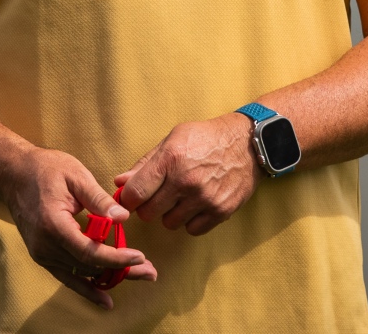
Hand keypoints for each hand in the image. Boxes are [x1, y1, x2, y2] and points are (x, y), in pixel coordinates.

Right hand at [0, 147, 156, 307]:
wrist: (14, 174)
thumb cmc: (46, 170)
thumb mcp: (76, 176)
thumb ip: (99, 199)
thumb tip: (123, 217)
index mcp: (53, 224)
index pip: (89, 251)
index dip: (116, 258)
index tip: (139, 257)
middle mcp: (45, 245)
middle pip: (89, 267)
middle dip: (121, 270)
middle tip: (150, 272)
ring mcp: (42, 254)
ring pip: (81, 274)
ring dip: (110, 278)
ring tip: (140, 276)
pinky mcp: (43, 256)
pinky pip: (67, 276)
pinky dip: (86, 288)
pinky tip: (104, 299)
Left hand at [115, 113, 259, 235]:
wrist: (248, 143)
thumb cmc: (206, 138)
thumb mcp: (173, 140)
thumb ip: (144, 164)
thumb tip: (119, 183)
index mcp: (170, 159)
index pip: (135, 193)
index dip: (128, 199)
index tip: (132, 198)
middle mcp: (186, 181)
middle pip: (148, 213)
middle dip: (148, 207)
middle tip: (159, 196)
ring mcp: (204, 198)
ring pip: (169, 223)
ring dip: (171, 214)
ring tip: (181, 197)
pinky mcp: (220, 211)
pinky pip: (192, 230)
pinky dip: (191, 221)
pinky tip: (196, 205)